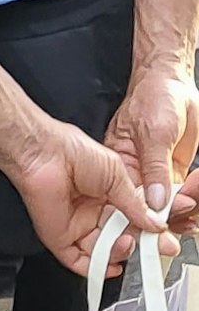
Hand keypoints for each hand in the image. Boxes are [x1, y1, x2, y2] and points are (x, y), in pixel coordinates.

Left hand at [9, 115, 165, 276]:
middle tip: (153, 246)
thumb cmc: (73, 151)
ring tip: (127, 243)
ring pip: (103, 252)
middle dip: (138, 245)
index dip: (148, 231)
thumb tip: (155, 223)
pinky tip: (110, 266)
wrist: (44, 152)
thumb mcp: (117, 175)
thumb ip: (136, 203)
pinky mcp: (59, 237)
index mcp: (107, 195)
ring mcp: (77, 226)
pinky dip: (95, 269)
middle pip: (120, 239)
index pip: (133, 221)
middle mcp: (93, 212)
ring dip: (119, 253)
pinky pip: (79, 261)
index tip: (162, 237)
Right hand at [106, 65, 198, 222]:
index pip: (128, 201)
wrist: (175, 82)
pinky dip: (195, 195)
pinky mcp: (176, 174)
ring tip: (195, 193)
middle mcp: (137, 175)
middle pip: (151, 210)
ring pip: (172, 206)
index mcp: (119, 165)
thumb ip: (154, 168)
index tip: (160, 228)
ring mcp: (158, 176)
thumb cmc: (154, 97)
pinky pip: (186, 195)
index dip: (143, 217)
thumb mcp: (154, 132)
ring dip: (189, 206)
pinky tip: (197, 187)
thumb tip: (153, 200)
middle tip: (188, 208)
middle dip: (173, 214)